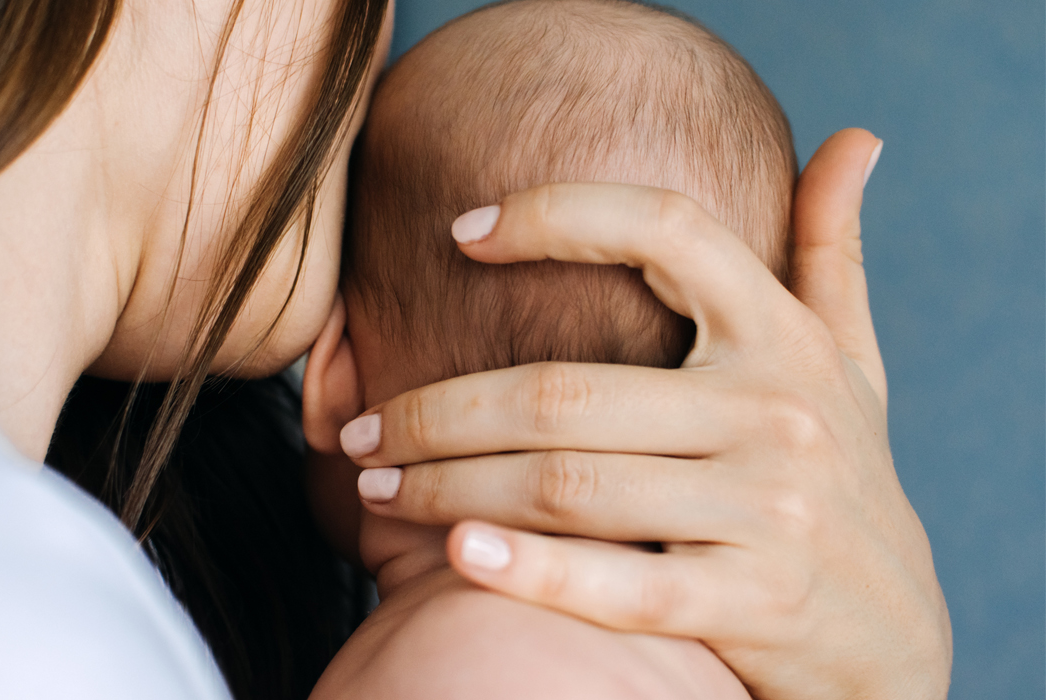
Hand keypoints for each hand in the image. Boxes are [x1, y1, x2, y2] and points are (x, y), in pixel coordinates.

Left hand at [340, 129, 951, 699]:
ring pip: (565, 485)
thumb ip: (833, 250)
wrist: (895, 637)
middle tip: (360, 433)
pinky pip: (617, 584)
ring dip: (446, 486)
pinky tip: (453, 554)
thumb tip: (854, 139)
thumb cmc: (843, 477)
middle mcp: (774, 410)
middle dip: (436, 413)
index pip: (665, 231)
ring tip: (373, 488)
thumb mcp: (852, 360)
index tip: (461, 231)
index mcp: (782, 335)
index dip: (557, 216)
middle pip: (561, 392)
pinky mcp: (751, 603)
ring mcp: (766, 509)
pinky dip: (528, 569)